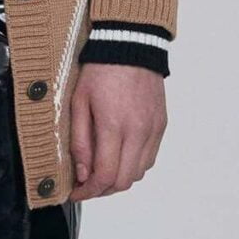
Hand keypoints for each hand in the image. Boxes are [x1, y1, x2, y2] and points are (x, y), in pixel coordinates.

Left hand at [70, 62, 166, 198]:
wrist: (130, 46)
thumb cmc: (101, 71)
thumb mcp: (79, 103)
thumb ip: (80, 141)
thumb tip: (82, 172)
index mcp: (114, 126)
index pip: (105, 175)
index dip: (89, 191)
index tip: (77, 192)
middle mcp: (138, 132)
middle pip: (124, 181)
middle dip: (103, 190)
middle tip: (87, 186)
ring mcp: (153, 129)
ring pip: (139, 173)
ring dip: (119, 179)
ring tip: (102, 172)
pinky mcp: (161, 125)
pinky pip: (150, 158)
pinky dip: (134, 166)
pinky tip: (119, 157)